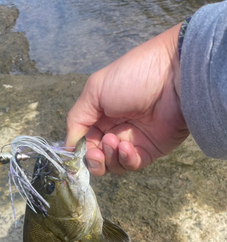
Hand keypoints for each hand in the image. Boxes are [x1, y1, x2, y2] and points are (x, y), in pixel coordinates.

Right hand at [66, 24, 188, 174]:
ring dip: (109, 157)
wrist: (174, 76)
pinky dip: (126, 160)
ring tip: (115, 140)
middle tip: (96, 153)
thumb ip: (77, 120)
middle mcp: (115, 128)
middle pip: (97, 157)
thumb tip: (68, 146)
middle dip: (93, 159)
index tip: (74, 156)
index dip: (78, 151)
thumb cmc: (132, 76)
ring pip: (113, 164)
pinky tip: (128, 147)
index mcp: (100, 113)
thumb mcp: (94, 91)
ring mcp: (133, 141)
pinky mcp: (150, 151)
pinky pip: (132, 165)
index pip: (84, 140)